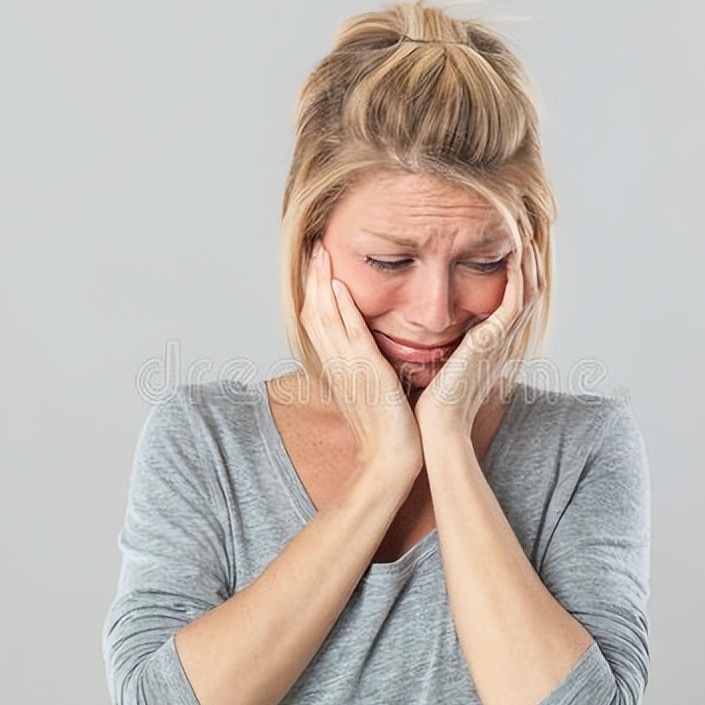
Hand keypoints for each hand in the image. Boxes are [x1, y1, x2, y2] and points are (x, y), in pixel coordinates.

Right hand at [299, 241, 423, 478]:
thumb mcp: (377, 388)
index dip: (316, 291)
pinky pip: (350, 335)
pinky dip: (343, 309)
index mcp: (339, 366)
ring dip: (323, 282)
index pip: (320, 321)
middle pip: (314, 312)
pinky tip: (341, 286)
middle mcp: (338, 363)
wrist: (389, 458)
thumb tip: (376, 350)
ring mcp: (349, 367)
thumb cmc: (390, 428)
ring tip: (321, 253)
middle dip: (313, 278)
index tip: (318, 264)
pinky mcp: (366, 372)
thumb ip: (372, 366)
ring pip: (326, 317)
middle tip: (314, 246)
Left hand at [415, 243, 540, 437]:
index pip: (516, 300)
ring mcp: (500, 341)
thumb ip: (447, 346)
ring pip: (529, 291)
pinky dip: (518, 276)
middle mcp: (503, 341)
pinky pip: (514, 301)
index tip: (512, 246)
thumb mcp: (445, 365)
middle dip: (530, 260)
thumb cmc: (434, 402)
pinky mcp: (490, 342)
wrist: (437, 426)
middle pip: (530, 290)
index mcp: (494, 345)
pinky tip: (513, 255)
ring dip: (529, 261)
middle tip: (525, 230)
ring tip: (524, 233)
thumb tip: (434, 330)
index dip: (520, 272)